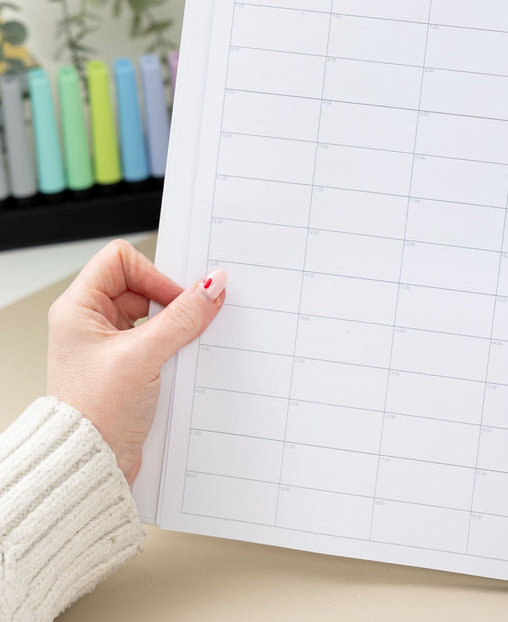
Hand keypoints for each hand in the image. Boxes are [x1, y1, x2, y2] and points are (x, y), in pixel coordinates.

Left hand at [46, 239, 225, 484]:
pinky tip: (179, 361)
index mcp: (78, 308)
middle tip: (187, 320)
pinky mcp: (126, 364)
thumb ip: (182, 318)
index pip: (121, 261)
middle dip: (169, 302)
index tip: (176, 299)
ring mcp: (109, 343)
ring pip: (152, 313)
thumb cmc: (94, 414)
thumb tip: (212, 286)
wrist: (91, 464)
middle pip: (141, 285)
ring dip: (173, 326)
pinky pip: (157, 338)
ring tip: (177, 348)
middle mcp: (91, 321)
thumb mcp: (143, 357)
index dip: (153, 274)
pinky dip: (173, 344)